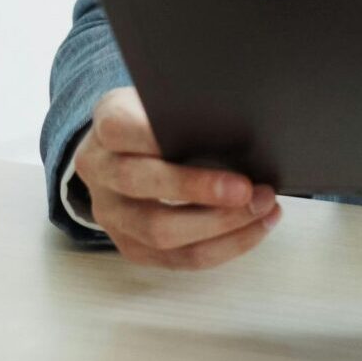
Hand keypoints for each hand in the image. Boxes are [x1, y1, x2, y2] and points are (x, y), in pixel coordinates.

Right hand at [72, 86, 280, 268]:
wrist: (117, 152)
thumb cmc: (148, 122)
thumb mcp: (154, 101)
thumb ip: (178, 111)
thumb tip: (232, 127)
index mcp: (105, 126)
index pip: (121, 130)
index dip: (155, 135)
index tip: (204, 134)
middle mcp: (100, 172)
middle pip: (141, 185)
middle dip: (199, 189)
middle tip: (247, 188)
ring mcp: (112, 215)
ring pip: (160, 233)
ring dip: (219, 226)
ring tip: (261, 208)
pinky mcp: (132, 247)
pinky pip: (179, 259)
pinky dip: (223, 246)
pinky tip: (253, 228)